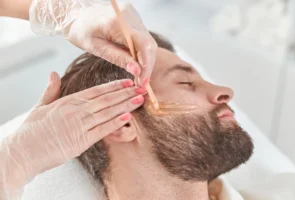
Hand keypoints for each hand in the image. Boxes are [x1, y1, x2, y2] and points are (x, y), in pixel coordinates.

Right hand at [0, 72, 145, 198]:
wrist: (23, 151)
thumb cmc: (31, 130)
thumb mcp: (40, 106)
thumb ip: (51, 90)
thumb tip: (54, 74)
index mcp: (68, 101)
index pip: (96, 91)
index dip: (114, 86)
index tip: (128, 82)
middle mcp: (76, 111)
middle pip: (106, 100)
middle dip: (125, 94)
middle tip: (141, 88)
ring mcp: (79, 125)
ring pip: (107, 113)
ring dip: (125, 106)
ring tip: (139, 100)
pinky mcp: (81, 141)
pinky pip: (102, 130)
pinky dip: (115, 124)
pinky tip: (127, 117)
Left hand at [29, 0, 157, 85]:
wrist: (76, 14)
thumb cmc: (82, 31)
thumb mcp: (97, 48)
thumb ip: (118, 58)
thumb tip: (137, 71)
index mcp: (118, 22)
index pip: (143, 45)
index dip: (146, 66)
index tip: (143, 82)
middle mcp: (129, 16)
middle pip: (149, 44)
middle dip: (147, 66)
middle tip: (141, 83)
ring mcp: (133, 16)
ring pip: (148, 42)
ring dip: (146, 60)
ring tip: (138, 76)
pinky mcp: (133, 19)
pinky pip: (143, 38)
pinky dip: (142, 53)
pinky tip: (135, 64)